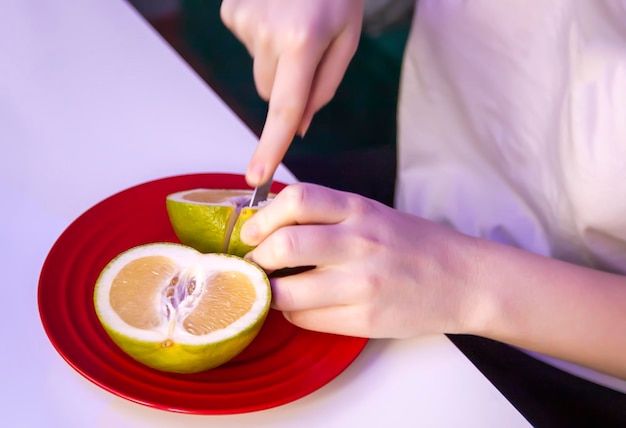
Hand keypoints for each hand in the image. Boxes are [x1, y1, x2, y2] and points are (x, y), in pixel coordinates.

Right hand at [220, 0, 363, 185]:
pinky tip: (276, 12)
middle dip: (289, 85)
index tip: (255, 178)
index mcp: (303, 42)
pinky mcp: (230, 12)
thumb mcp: (347, 39)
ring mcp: (243, 21)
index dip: (270, 147)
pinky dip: (263, 39)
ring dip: (277, 61)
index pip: (284, 107)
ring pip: (260, 72)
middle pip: (271, 93)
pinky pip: (248, 46)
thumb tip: (297, 127)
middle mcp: (266, 34)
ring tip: (293, 24)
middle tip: (308, 48)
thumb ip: (323, 88)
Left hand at [241, 183, 479, 337]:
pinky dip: (293, 313)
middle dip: (257, 258)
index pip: (297, 199)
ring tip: (273, 289)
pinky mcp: (365, 318)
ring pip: (288, 291)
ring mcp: (362, 283)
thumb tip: (271, 227)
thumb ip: (328, 216)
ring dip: (269, 293)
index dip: (264, 216)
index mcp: (359, 209)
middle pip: (284, 245)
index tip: (252, 231)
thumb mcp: (373, 214)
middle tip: (255, 264)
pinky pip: (307, 319)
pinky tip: (301, 306)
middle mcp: (359, 241)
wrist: (463, 279)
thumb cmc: (415, 245)